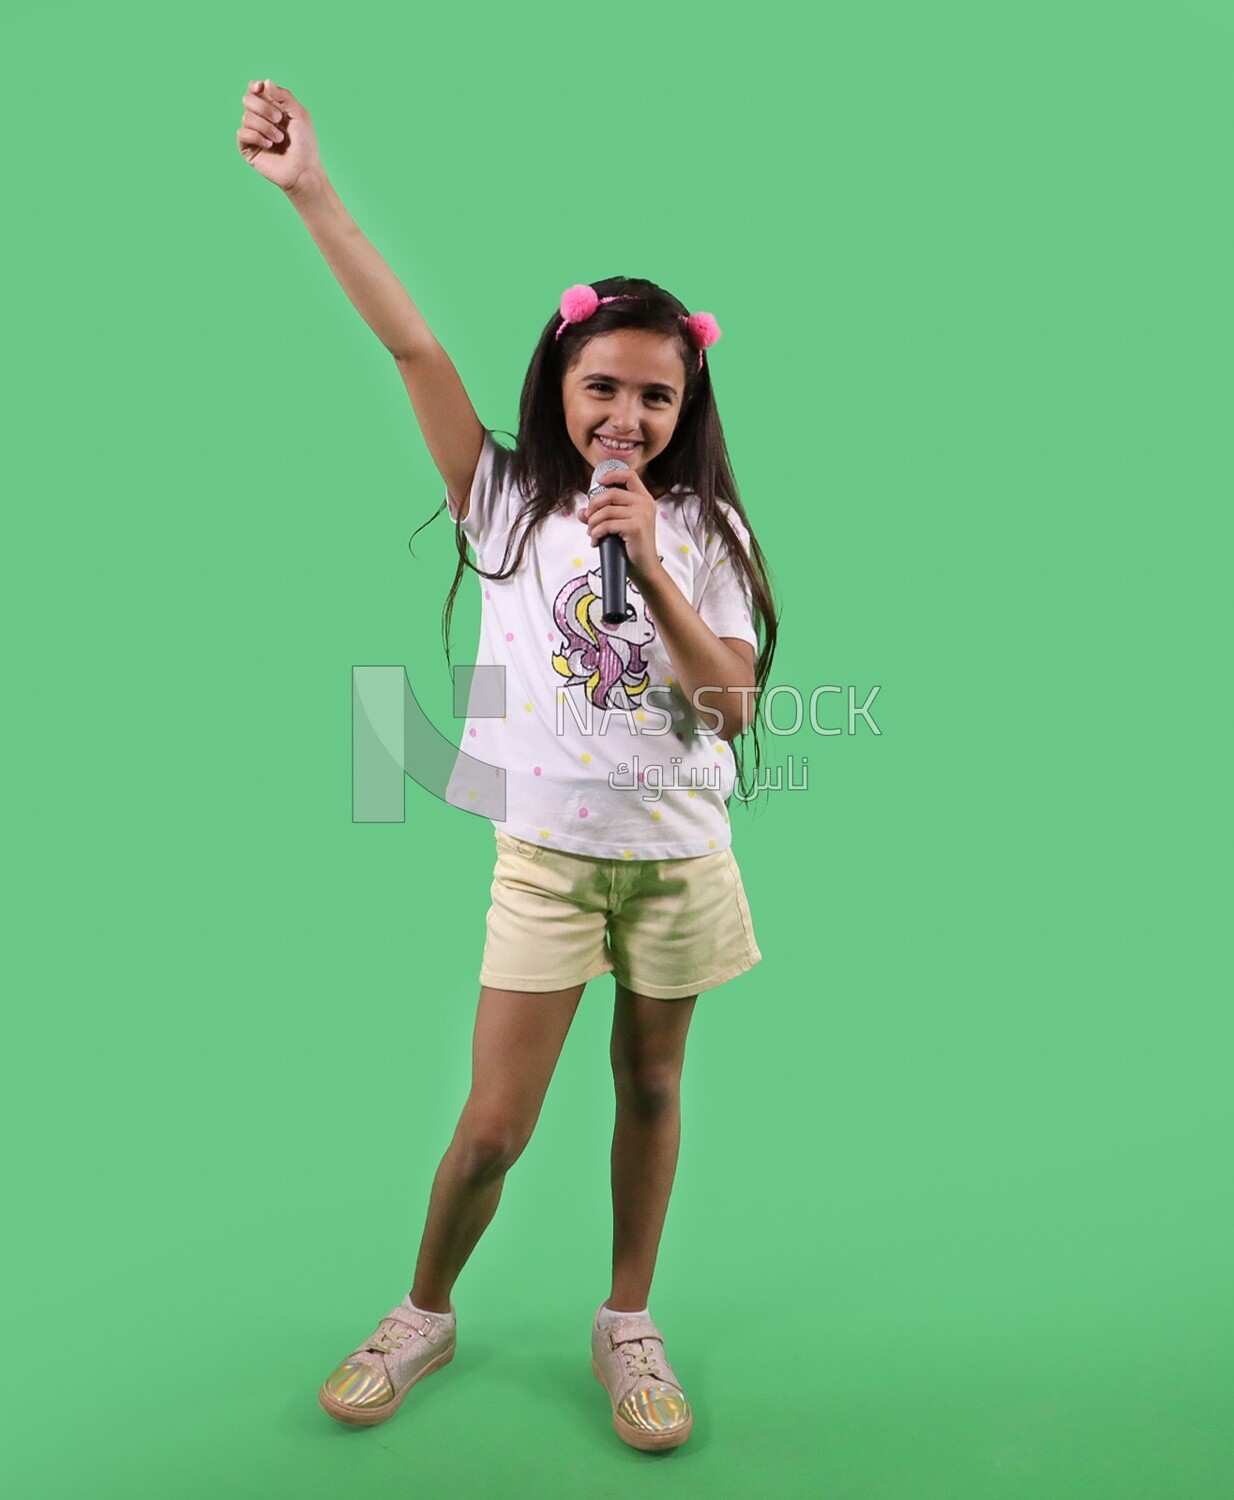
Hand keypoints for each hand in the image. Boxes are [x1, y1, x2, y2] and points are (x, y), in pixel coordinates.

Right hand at [236, 78, 321, 194]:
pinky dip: (257, 137)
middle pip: (247, 100)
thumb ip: (284, 96)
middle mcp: (260, 118)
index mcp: (272, 108)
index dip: (254, 87)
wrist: (303, 170)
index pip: (255, 91)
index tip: (260, 88)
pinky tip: (269, 145)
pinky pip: (242, 133)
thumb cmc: (305, 144)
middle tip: (279, 119)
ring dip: (266, 127)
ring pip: (246, 117)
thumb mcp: (299, 114)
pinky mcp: (247, 148)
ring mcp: (253, 133)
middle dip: (263, 107)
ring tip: (279, 139)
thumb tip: (265, 82)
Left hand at [579, 466, 663, 586]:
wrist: (645, 569)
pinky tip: (596, 541)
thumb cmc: (632, 548)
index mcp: (644, 499)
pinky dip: (596, 533)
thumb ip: (601, 516)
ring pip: (606, 510)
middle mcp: (645, 503)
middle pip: (611, 493)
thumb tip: (581, 512)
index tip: (598, 482)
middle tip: (588, 519)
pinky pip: (606, 524)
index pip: (629, 475)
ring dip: (592, 523)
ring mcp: (642, 514)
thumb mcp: (617, 527)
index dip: (611, 475)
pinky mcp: (635, 527)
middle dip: (593, 506)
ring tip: (592, 534)